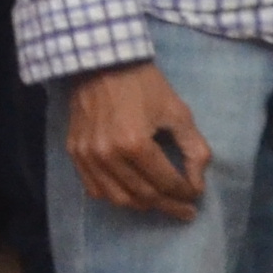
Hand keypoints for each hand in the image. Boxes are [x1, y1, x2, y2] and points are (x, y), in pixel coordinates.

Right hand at [65, 61, 209, 220]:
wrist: (102, 62)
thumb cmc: (144, 84)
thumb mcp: (178, 112)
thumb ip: (194, 150)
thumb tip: (197, 184)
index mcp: (135, 144)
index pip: (166, 183)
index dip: (186, 194)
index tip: (196, 195)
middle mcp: (108, 156)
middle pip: (144, 196)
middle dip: (170, 205)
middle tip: (185, 210)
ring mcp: (88, 156)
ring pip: (119, 199)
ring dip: (144, 205)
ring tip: (161, 203)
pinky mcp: (75, 153)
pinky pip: (95, 189)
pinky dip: (115, 196)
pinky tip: (131, 194)